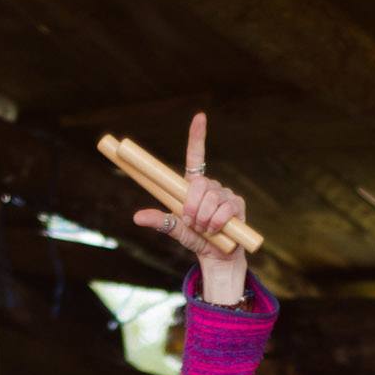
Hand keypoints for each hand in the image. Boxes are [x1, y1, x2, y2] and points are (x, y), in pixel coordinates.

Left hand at [131, 112, 247, 304]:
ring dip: (203, 217)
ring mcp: (226, 194)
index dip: (197, 136)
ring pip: (210, 198)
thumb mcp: (175, 228)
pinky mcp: (238, 205)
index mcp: (195, 185)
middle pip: (199, 184)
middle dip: (191, 205)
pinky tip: (216, 230)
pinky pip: (224, 209)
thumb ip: (159, 220)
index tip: (200, 117)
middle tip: (190, 221)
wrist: (217, 257)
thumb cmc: (196, 239)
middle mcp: (211, 185)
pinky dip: (215, 222)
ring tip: (204, 229)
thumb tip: (136, 217)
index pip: (196, 155)